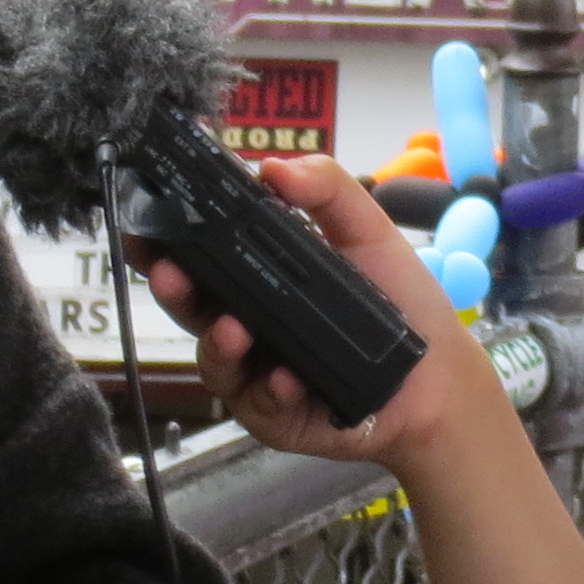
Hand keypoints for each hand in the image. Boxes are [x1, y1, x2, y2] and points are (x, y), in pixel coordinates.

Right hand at [146, 154, 505, 475]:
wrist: (437, 375)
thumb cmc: (399, 301)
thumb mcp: (367, 231)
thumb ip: (326, 189)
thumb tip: (270, 167)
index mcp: (260, 277)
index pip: (202, 256)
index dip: (168, 241)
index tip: (145, 224)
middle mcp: (247, 324)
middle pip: (193, 306)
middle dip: (173, 288)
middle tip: (170, 272)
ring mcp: (255, 374)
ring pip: (215, 360)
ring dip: (218, 344)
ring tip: (234, 330)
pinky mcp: (275, 416)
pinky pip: (259, 403)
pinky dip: (270, 388)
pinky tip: (287, 378)